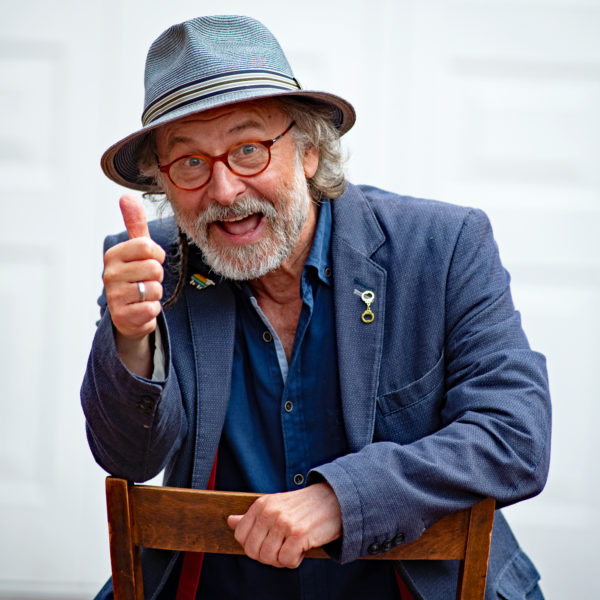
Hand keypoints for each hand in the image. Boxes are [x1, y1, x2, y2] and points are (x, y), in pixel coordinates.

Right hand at [103, 195, 165, 374]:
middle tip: (146, 280)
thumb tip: (127, 196)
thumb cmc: (135, 276)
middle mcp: (110, 274)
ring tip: (144, 294)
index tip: (150, 261)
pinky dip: (153, 310)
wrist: (128, 313)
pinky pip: (152, 309)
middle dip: (157, 276)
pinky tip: (142, 308)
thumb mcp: (136, 249)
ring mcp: (114, 296)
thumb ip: (135, 224)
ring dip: (156, 294)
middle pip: (154, 268)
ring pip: (155, 289)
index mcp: (114, 255)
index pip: (147, 247)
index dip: (157, 255)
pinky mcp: (123, 317)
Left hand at [227, 482, 341, 568]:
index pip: (241, 536)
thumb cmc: (303, 506)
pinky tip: (303, 547)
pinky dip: (295, 560)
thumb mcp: (275, 505)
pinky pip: (286, 561)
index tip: (268, 542)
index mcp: (261, 504)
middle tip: (282, 547)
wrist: (334, 499)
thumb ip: (252, 516)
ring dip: (282, 559)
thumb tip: (230, 522)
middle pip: (253, 551)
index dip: (253, 546)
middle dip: (267, 556)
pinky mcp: (299, 534)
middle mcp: (270, 512)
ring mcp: (284, 523)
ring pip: (268, 558)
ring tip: (293, 546)